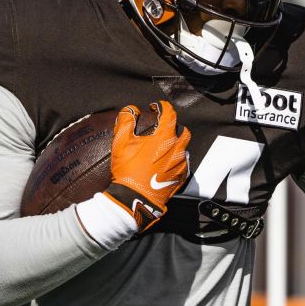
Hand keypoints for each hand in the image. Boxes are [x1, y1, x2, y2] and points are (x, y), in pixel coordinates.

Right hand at [103, 101, 190, 230]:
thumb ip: (125, 120)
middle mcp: (177, 149)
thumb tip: (130, 109)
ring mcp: (181, 164)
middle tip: (162, 128)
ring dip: (176, 143)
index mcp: (165, 137)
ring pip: (184, 148)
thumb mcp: (120, 142)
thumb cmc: (128, 169)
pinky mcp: (181, 177)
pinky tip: (165, 163)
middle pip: (182, 130)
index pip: (170, 114)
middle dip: (174, 125)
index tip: (155, 107)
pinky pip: (183, 164)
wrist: (135, 198)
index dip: (163, 106)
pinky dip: (176, 160)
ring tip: (163, 146)